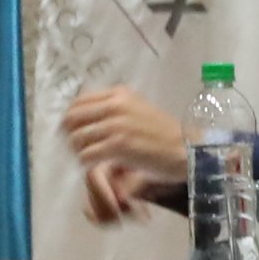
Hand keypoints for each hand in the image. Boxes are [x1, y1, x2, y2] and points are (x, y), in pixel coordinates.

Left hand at [60, 87, 187, 218]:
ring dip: (78, 151)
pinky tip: (96, 166)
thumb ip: (113, 109)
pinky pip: (87, 154)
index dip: (71, 120)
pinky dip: (87, 163)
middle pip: (72, 119)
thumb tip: (84, 119)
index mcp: (120, 94)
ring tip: (89, 158)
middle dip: (70, 135)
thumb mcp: (138, 110)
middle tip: (79, 147)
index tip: (75, 132)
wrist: (188, 149)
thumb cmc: (165, 133)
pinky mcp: (118, 145)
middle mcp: (116, 105)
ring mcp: (116, 125)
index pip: (78, 102)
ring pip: (77, 138)